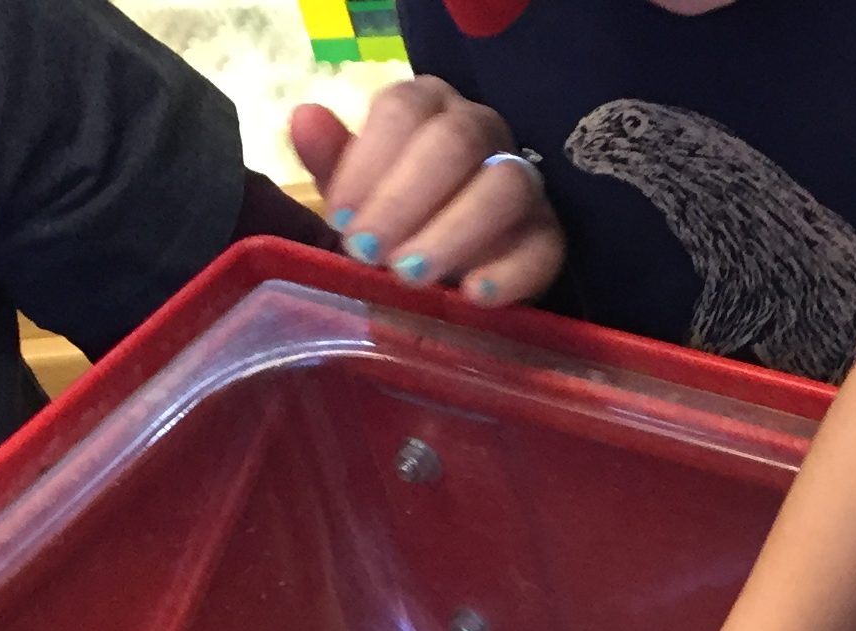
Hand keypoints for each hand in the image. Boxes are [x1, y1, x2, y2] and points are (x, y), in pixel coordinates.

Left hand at [291, 80, 563, 306]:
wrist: (444, 278)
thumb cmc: (394, 224)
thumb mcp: (356, 196)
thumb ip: (331, 160)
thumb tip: (305, 118)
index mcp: (428, 108)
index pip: (404, 108)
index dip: (370, 160)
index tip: (342, 218)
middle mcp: (482, 130)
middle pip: (457, 140)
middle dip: (406, 198)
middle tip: (369, 253)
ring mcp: (524, 181)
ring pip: (505, 185)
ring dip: (454, 230)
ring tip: (412, 276)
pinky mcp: (549, 235)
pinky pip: (544, 246)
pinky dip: (510, 272)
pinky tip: (473, 297)